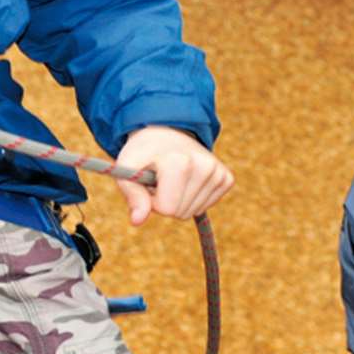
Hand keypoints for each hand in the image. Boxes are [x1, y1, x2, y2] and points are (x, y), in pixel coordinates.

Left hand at [112, 126, 233, 226]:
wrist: (167, 132)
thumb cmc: (143, 152)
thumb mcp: (127, 168)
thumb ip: (131, 194)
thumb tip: (138, 221)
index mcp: (180, 162)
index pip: (167, 209)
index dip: (153, 201)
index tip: (149, 183)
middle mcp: (204, 166)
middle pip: (181, 213)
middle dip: (166, 202)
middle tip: (161, 180)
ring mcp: (218, 172)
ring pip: (194, 212)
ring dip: (179, 200)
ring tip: (173, 178)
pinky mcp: (226, 178)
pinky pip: (206, 206)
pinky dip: (193, 198)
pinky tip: (187, 180)